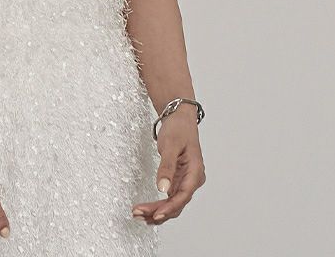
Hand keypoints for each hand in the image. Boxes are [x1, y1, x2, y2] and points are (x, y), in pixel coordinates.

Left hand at [132, 109, 205, 224]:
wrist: (179, 118)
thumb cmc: (179, 128)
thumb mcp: (171, 145)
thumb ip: (166, 167)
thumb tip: (162, 188)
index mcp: (195, 172)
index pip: (183, 196)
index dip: (169, 208)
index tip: (155, 215)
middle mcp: (192, 180)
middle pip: (177, 203)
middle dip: (158, 212)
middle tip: (138, 214)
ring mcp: (185, 181)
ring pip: (172, 203)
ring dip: (156, 211)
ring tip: (139, 214)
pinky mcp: (178, 180)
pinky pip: (169, 197)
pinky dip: (158, 204)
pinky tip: (148, 210)